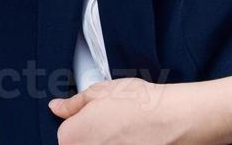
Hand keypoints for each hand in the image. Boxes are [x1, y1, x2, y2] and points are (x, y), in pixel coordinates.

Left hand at [49, 78, 197, 144]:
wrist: (174, 120)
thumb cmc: (139, 103)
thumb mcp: (98, 91)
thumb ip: (73, 103)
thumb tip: (56, 107)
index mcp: (71, 137)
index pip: (65, 134)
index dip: (81, 124)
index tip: (95, 120)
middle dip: (93, 138)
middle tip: (114, 127)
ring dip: (108, 143)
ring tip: (127, 134)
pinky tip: (136, 140)